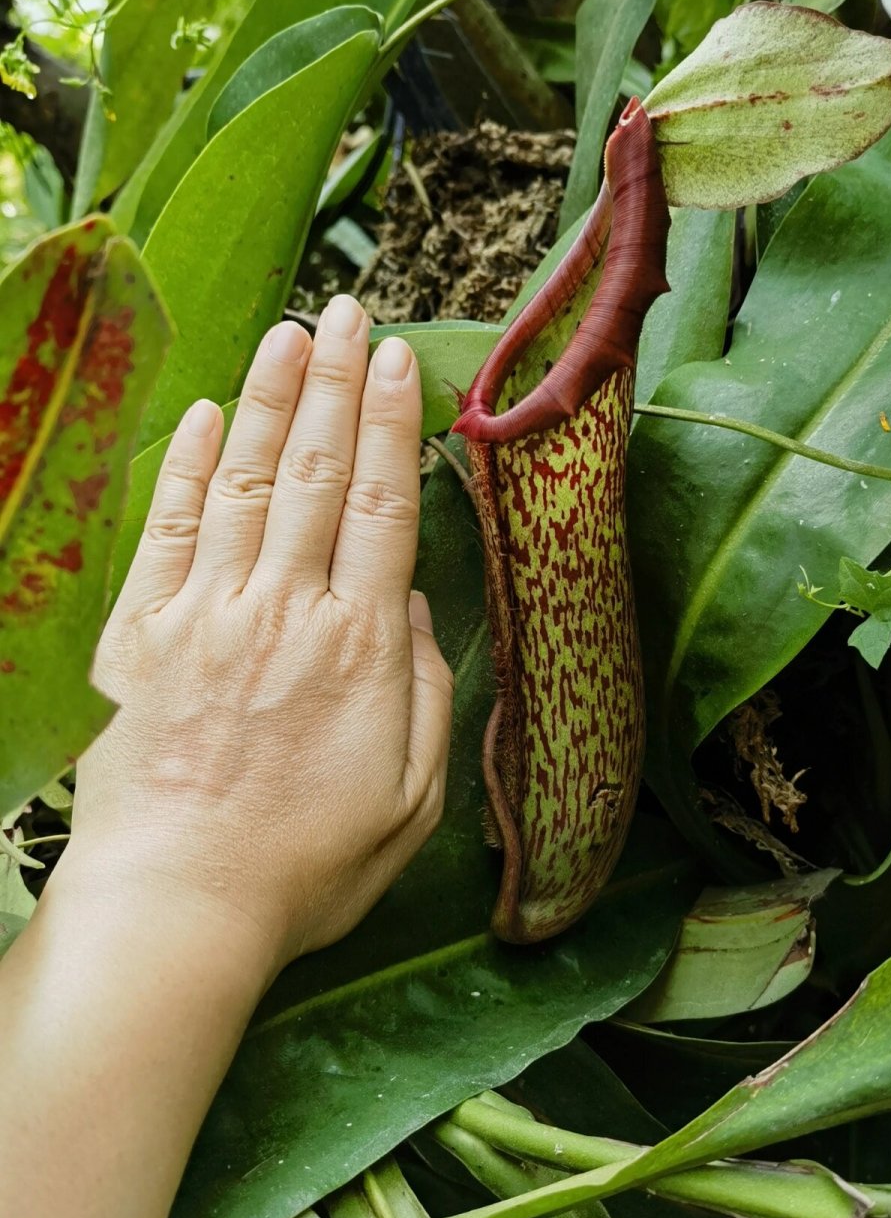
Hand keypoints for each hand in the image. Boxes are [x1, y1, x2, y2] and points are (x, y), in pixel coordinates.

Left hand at [69, 295, 453, 973]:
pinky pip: (169, 530)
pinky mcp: (140, 635)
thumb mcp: (410, 800)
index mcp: (359, 649)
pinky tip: (209, 415)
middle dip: (336, 383)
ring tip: (291, 333)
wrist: (177, 906)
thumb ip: (423, 693)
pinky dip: (190, 467)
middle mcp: (284, 611)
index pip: (381, 507)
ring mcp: (205, 615)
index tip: (399, 361)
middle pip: (317, 473)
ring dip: (270, 399)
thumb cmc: (305, 866)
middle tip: (350, 310)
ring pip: (246, 481)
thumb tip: (413, 605)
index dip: (391, 426)